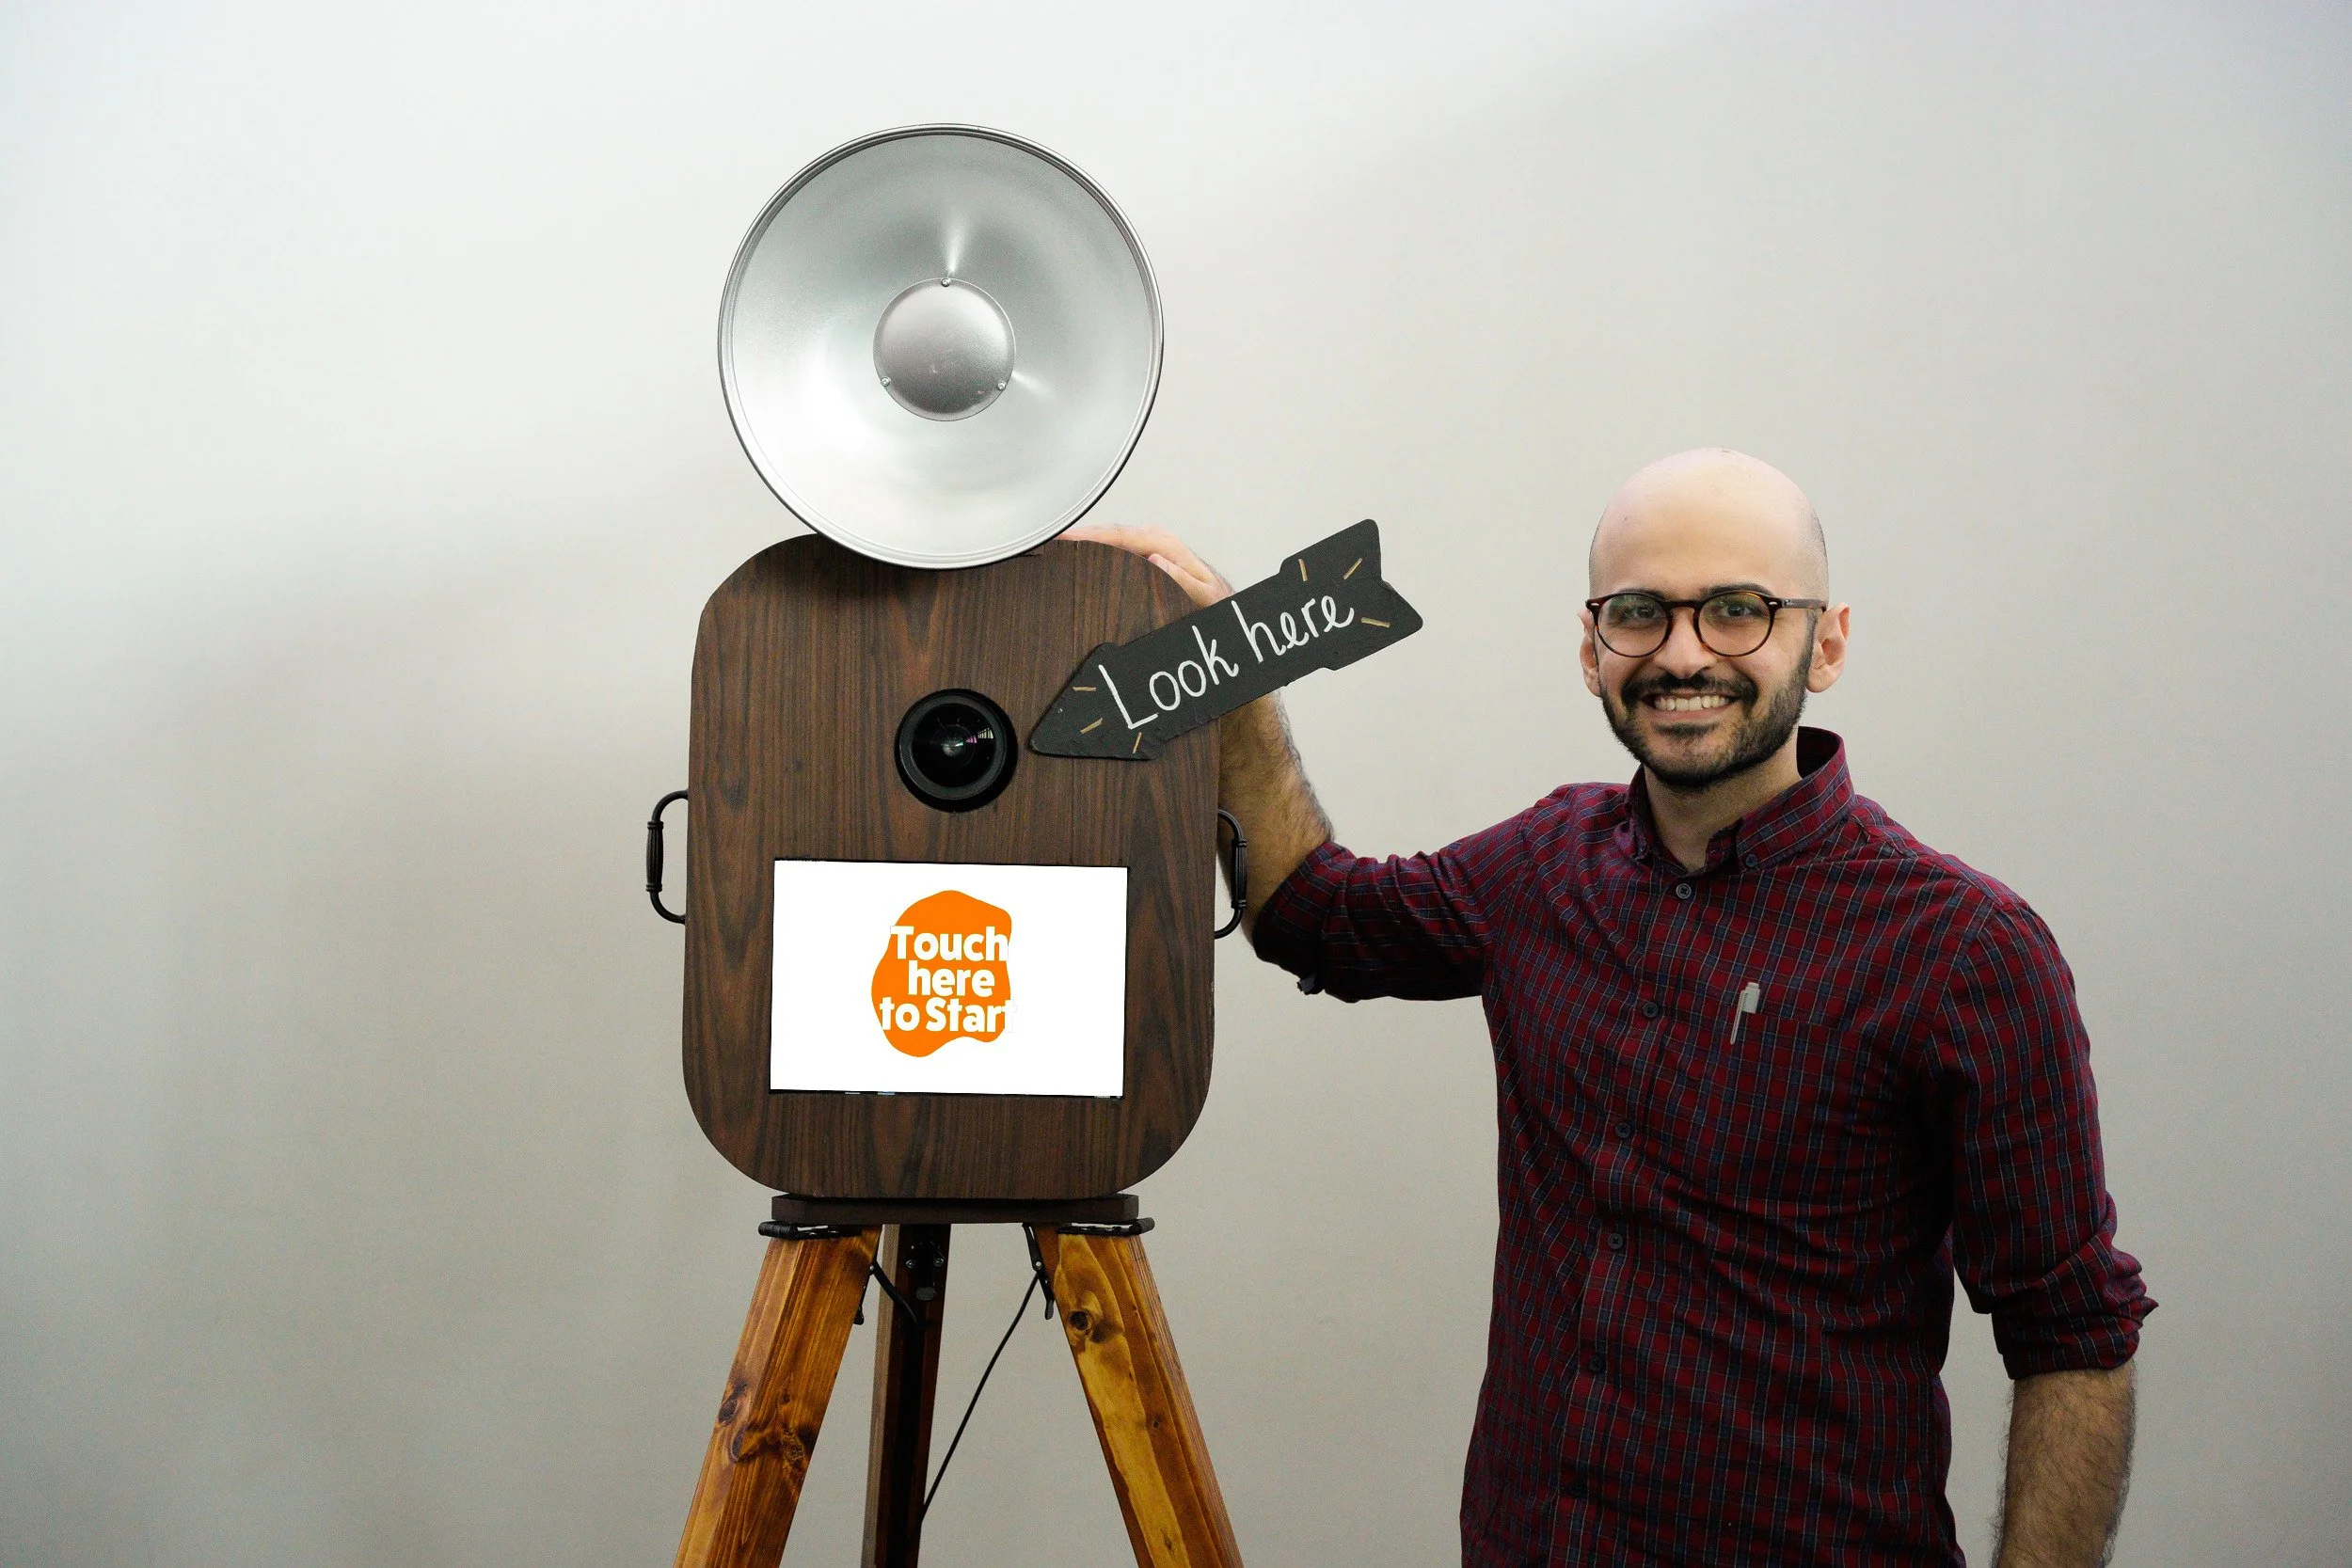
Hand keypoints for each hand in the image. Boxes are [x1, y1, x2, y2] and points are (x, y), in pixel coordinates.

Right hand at [1062, 523, 1232, 608]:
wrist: (1221, 599)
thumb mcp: (1202, 594)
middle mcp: (1159, 539)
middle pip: (1114, 531)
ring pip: (1115, 535)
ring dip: (1090, 536)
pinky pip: (1121, 542)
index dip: (1093, 536)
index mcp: (1168, 546)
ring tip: (1061, 540)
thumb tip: (1155, 559)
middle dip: (1083, 533)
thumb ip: (1181, 577)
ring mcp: (1153, 542)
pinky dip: (1101, 542)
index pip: (1123, 537)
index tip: (1069, 537)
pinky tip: (1086, 547)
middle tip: (1052, 537)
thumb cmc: (1212, 599)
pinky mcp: (1149, 548)